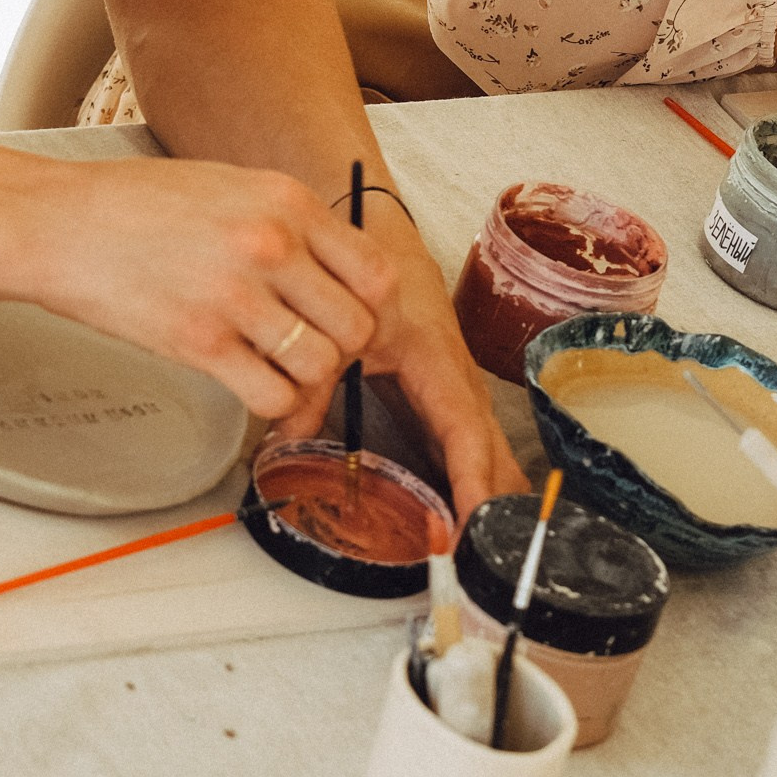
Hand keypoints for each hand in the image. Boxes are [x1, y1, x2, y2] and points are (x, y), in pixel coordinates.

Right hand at [13, 157, 384, 425]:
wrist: (56, 221)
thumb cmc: (135, 204)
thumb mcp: (231, 186)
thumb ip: (288, 225)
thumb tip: (335, 275)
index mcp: (288, 201)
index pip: (377, 272)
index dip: (374, 311)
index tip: (354, 326)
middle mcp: (272, 243)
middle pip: (358, 326)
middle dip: (346, 355)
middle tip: (317, 360)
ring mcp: (236, 294)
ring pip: (321, 366)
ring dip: (309, 385)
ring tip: (282, 380)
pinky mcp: (199, 341)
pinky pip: (271, 394)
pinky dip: (273, 407)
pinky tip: (253, 393)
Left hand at [281, 198, 529, 517]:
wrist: (376, 222)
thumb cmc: (368, 266)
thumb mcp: (342, 326)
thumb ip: (313, 384)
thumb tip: (281, 444)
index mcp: (437, 358)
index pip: (463, 427)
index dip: (472, 476)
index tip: (476, 517)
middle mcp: (453, 375)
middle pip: (486, 445)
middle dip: (495, 499)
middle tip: (493, 553)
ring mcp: (451, 382)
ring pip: (482, 444)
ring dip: (492, 490)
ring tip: (495, 543)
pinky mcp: (439, 386)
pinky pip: (465, 436)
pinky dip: (475, 472)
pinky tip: (476, 506)